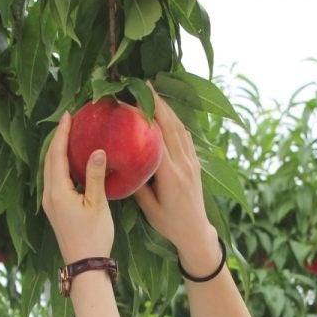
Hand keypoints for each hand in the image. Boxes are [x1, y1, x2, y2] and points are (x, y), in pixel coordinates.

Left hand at [42, 110, 114, 262]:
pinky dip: (61, 165)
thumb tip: (97, 150)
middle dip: (58, 138)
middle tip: (69, 120)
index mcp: (57, 192)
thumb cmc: (93, 237)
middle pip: (49, 160)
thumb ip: (95, 176)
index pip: (56, 155)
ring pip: (50, 169)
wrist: (84, 265)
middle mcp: (49, 195)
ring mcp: (50, 203)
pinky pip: (55, 179)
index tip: (68, 115)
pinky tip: (72, 161)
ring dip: (58, 151)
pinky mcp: (55, 209)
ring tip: (70, 135)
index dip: (61, 133)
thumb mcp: (98, 205)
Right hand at [134, 90, 217, 252]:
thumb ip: (136, 184)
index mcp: (171, 175)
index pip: (157, 138)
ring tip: (153, 92)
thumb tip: (121, 163)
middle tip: (143, 85)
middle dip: (157, 103)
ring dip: (167, 108)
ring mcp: (192, 162)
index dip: (144, 118)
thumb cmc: (169, 223)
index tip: (130, 102)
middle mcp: (184, 164)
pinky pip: (187, 137)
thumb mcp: (148, 207)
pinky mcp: (196, 164)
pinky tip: (168, 113)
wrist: (196, 232)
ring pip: (181, 128)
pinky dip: (177, 122)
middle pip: (171, 126)